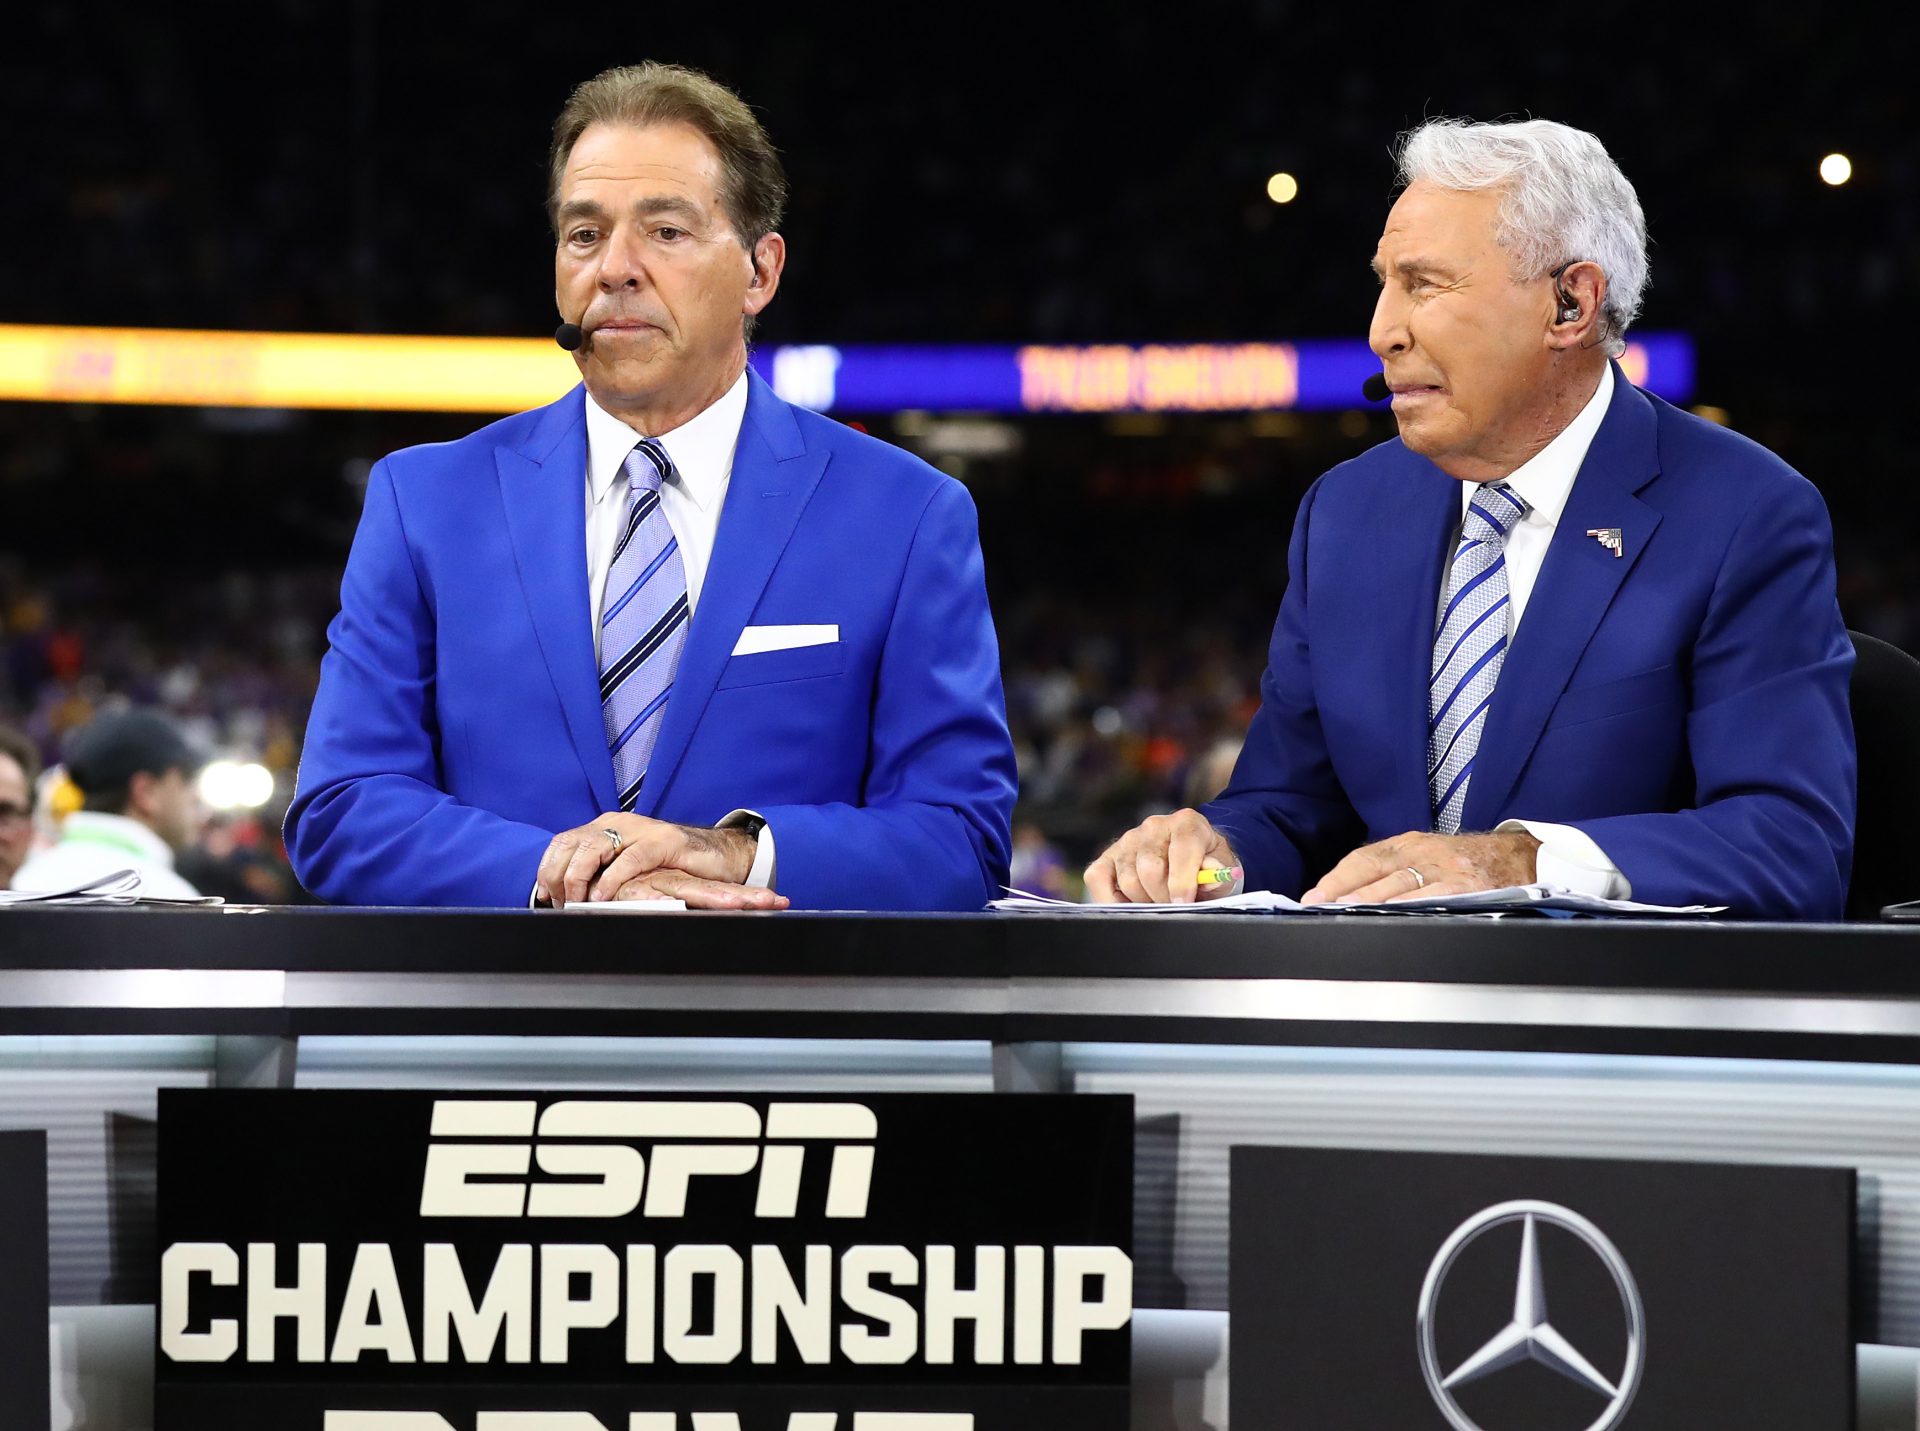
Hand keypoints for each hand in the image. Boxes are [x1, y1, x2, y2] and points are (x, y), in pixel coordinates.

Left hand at [536, 815, 771, 907]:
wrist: (716, 857)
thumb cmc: (670, 867)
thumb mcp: (627, 868)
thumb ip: (600, 873)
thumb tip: (565, 896)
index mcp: (606, 827)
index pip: (563, 842)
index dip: (549, 869)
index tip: (546, 896)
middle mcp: (620, 823)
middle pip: (572, 844)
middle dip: (559, 876)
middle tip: (561, 903)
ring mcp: (642, 829)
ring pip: (594, 848)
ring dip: (579, 878)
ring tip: (578, 901)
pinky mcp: (664, 842)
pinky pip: (629, 860)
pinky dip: (612, 880)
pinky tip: (604, 897)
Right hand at [1085, 809, 1238, 903]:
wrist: (1193, 857)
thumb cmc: (1206, 865)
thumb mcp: (1222, 867)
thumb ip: (1217, 871)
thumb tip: (1211, 876)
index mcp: (1186, 823)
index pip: (1181, 852)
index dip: (1182, 883)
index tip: (1184, 903)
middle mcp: (1153, 826)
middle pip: (1149, 869)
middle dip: (1164, 897)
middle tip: (1175, 906)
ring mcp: (1127, 840)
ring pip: (1128, 880)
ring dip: (1144, 900)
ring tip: (1159, 901)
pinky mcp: (1107, 857)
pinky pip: (1097, 879)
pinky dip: (1111, 899)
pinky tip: (1132, 903)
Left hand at [1301, 829, 1539, 904]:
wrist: (1522, 857)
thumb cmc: (1467, 862)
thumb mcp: (1427, 856)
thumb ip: (1392, 873)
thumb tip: (1346, 899)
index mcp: (1410, 844)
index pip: (1364, 859)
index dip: (1337, 878)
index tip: (1314, 898)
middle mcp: (1426, 853)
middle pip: (1377, 872)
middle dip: (1346, 892)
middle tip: (1321, 909)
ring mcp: (1449, 870)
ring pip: (1403, 886)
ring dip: (1371, 902)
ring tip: (1347, 915)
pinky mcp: (1471, 888)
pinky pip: (1438, 899)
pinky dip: (1414, 909)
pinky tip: (1395, 920)